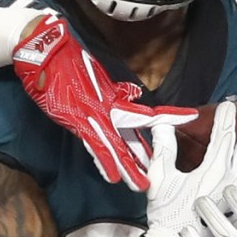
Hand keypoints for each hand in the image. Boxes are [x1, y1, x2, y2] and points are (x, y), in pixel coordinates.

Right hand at [11, 14, 194, 188]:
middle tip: (163, 174)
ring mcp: (93, 114)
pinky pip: (95, 145)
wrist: (46, 52)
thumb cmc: (67, 62)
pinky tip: (112, 176)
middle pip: (134, 134)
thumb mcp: (94, 75)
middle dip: (148, 155)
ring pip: (117, 145)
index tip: (191, 118)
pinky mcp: (77, 120)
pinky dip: (104, 161)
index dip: (168, 116)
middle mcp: (108, 107)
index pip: (145, 111)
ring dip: (129, 166)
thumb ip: (114, 89)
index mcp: (113, 98)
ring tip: (141, 184)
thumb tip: (133, 94)